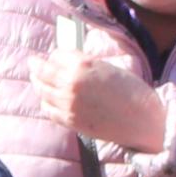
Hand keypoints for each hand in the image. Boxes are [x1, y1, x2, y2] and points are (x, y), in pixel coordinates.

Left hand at [34, 35, 168, 153]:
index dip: (55, 55)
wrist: (142, 119)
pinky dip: (45, 101)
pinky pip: (48, 109)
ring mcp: (68, 103)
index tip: (53, 56)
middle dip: (37, 65)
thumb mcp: (107, 66)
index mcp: (82, 64)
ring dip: (38, 82)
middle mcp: (70, 82)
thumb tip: (67, 62)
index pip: (57, 55)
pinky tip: (47, 99)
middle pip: (43, 71)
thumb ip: (84, 63)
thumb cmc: (131, 90)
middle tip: (33, 63)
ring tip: (36, 79)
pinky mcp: (70, 120)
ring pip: (42, 90)